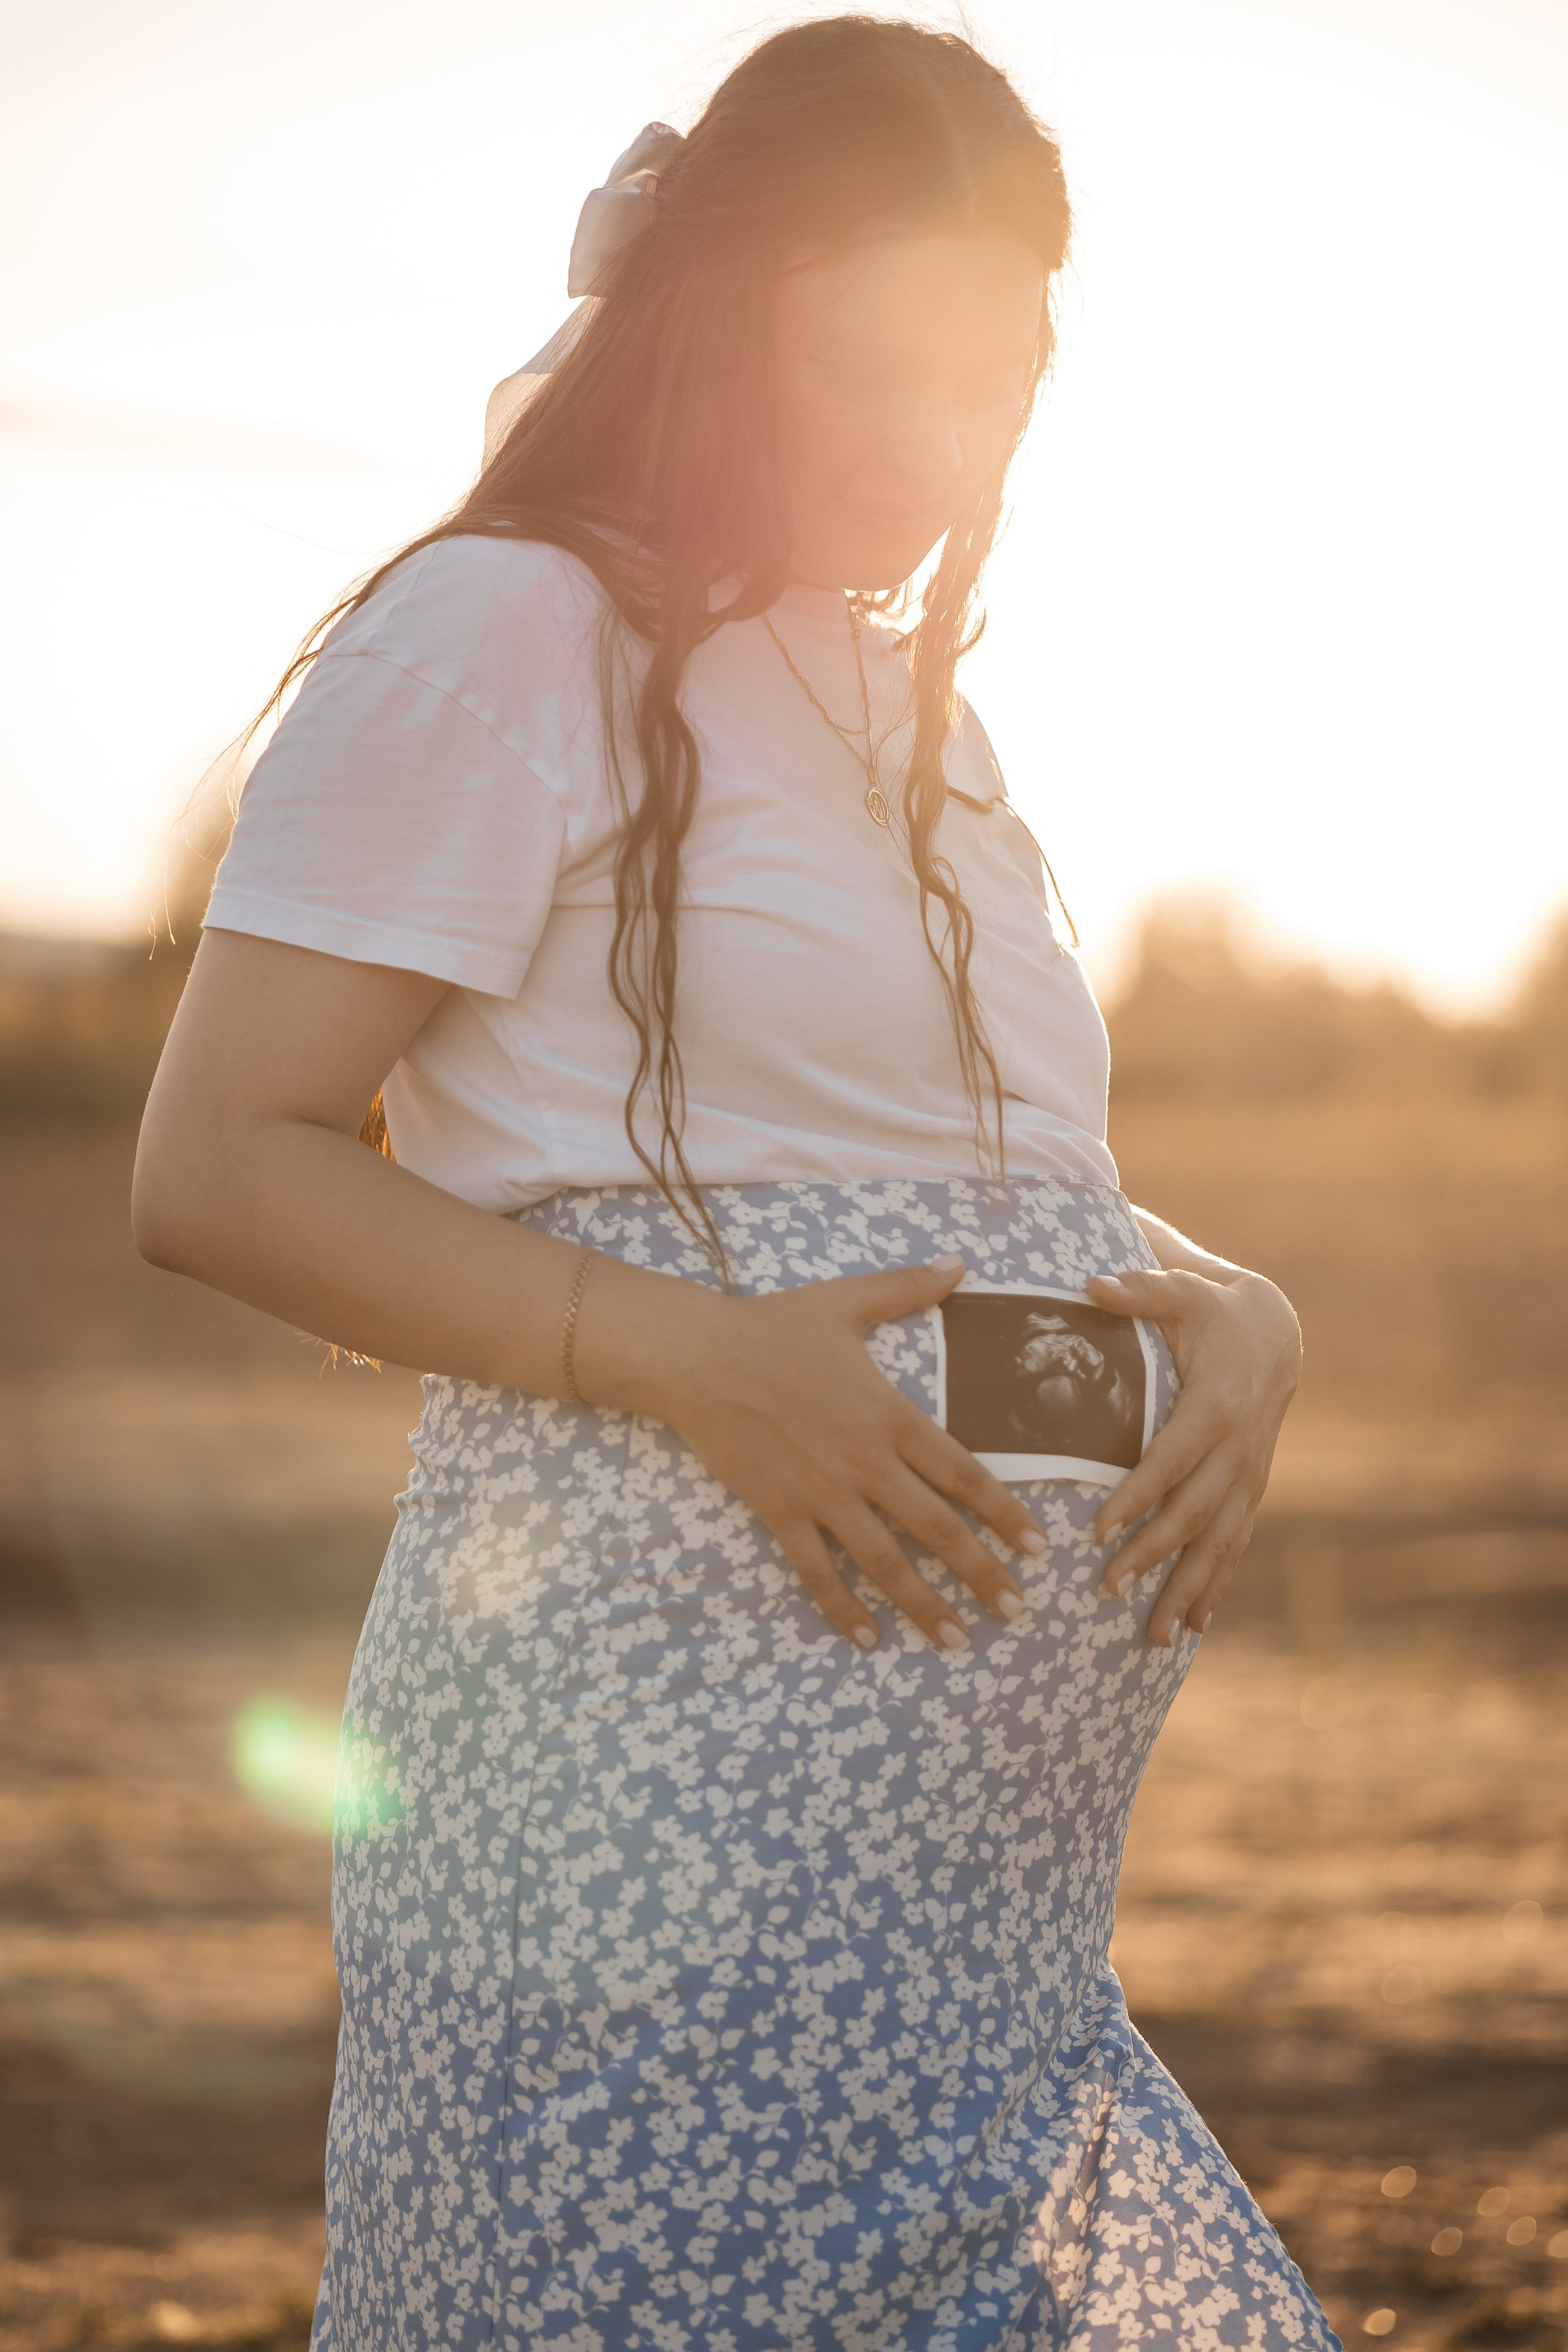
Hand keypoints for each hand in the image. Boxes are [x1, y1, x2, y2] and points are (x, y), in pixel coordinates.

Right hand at [619, 1255, 1048, 1651]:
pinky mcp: (780, 1512)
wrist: (697, 1355)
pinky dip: (842, 1609)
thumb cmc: (772, 1326)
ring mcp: (822, 1493)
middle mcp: (865, 1462)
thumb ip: (909, 1288)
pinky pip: (816, 1571)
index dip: (1004, 1513)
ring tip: (955, 1639)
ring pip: (884, 1561)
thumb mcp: (847, 1301)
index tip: (1036, 1547)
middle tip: (1015, 1610)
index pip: (963, 1472)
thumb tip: (961, 1263)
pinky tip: (868, 1639)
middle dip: (982, 1573)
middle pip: (937, 1528)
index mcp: (889, 1414)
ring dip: (923, 1604)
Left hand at [1083, 1267, 1301, 1645]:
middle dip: (1152, 1555)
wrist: (1275, 1331)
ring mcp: (1250, 1476)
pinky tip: (1194, 1627)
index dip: (1137, 1496)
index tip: (1098, 1530)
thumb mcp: (1183, 1290)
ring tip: (1152, 1637)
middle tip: (1107, 1589)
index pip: (1171, 1460)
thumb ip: (1140, 1289)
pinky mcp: (1252, 1490)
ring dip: (1187, 1589)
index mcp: (1216, 1406)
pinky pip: (1235, 1545)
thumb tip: (1090, 1282)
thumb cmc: (1214, 1310)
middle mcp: (1239, 1450)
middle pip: (1194, 1513)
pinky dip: (1216, 1586)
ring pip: (1219, 1543)